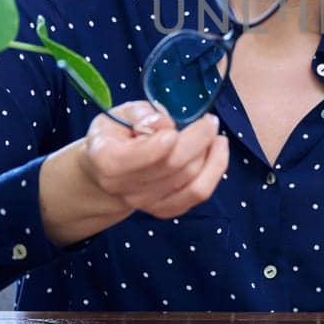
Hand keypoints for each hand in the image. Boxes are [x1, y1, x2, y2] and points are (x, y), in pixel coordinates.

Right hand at [77, 100, 231, 219]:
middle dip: (199, 139)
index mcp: (107, 160)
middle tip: (209, 121)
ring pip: (191, 181)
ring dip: (211, 154)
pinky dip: (214, 170)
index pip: (140, 156)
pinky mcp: (166, 210)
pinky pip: (198, 194)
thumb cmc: (115, 136)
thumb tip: (164, 123)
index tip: (175, 127)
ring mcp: (146, 204)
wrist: (106, 172)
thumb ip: (141, 113)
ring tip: (214, 134)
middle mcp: (125, 188)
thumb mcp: (119, 114)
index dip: (163, 142)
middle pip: (173, 166)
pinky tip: (217, 150)